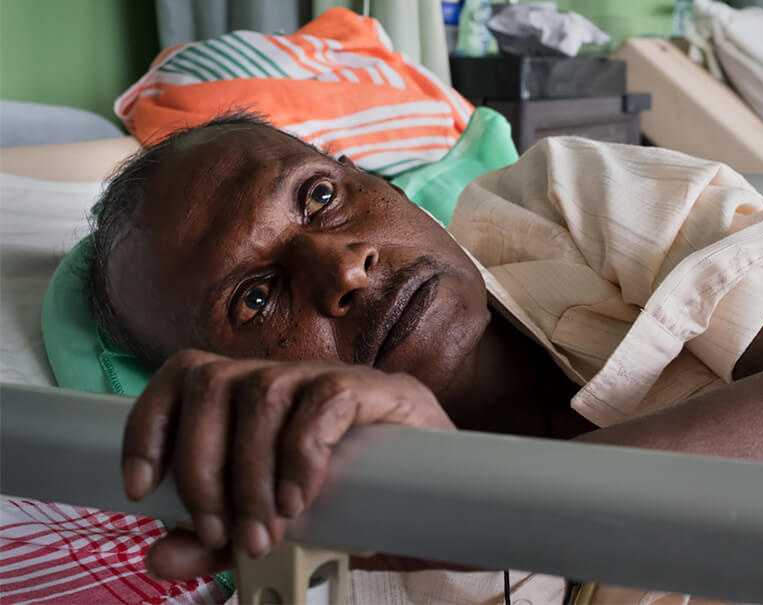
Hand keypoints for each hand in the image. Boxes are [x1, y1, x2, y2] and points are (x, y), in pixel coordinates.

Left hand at [122, 349, 454, 579]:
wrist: (454, 511)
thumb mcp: (279, 533)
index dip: (151, 423)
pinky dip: (303, 451)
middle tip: (223, 532)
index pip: (186, 375)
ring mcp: (338, 379)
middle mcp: (291, 379)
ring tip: (268, 532)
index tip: (141, 487)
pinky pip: (327, 399)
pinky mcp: (385, 391)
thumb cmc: (365, 511)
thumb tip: (160, 553)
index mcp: (258, 403)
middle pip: (214, 381)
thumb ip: (222, 540)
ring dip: (251, 473)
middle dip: (202, 465)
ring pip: (264, 391)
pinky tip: (303, 497)